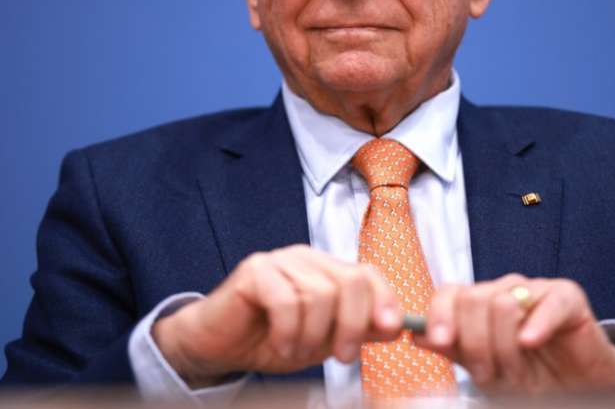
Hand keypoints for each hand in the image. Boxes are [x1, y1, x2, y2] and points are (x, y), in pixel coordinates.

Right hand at [152, 245, 402, 386]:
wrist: (219, 346)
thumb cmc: (271, 340)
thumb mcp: (323, 340)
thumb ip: (357, 330)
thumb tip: (396, 325)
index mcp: (327, 269)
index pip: (368, 274)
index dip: (384, 300)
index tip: (389, 332)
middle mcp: (307, 258)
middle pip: (350, 281)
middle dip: (352, 325)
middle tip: (342, 357)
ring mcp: (280, 260)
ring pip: (320, 294)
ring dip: (313, 335)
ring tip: (297, 351)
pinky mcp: (255, 271)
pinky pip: (286, 301)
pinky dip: (288, 332)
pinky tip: (281, 344)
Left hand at [415, 274, 614, 395]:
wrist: (579, 389)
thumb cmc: (530, 376)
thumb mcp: (485, 369)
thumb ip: (453, 349)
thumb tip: (416, 335)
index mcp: (479, 303)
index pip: (449, 293)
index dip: (441, 316)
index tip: (442, 342)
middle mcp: (503, 290)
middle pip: (473, 300)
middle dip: (478, 345)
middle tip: (490, 374)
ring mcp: (534, 289)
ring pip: (503, 304)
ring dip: (507, 349)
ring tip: (518, 374)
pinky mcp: (566, 296)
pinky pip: (545, 303)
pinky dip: (535, 326)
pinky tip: (530, 343)